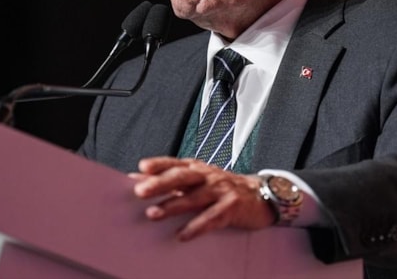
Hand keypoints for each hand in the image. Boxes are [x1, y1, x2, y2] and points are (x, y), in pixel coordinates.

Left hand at [129, 156, 275, 240]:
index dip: (159, 164)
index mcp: (197, 169)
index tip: (142, 167)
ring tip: (153, 214)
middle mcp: (208, 176)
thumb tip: (136, 177)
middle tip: (141, 191)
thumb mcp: (197, 179)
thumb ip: (169, 179)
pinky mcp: (232, 206)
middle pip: (182, 177)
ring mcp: (221, 190)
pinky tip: (183, 234)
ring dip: (172, 206)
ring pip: (194, 197)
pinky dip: (197, 226)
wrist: (260, 194)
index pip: (176, 163)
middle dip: (160, 183)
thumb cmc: (222, 188)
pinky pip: (212, 218)